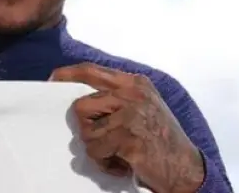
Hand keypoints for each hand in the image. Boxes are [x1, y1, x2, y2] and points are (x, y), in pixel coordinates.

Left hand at [50, 63, 204, 192]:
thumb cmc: (159, 138)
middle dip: (86, 127)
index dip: (67, 75)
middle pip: (80, 106)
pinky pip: (96, 150)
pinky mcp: (128, 139)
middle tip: (103, 139)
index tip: (52, 80)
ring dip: (97, 148)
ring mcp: (131, 116)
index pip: (90, 71)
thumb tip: (73, 95)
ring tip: (117, 152)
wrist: (186, 168)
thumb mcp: (141, 105)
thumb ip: (113, 96)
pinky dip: (105, 162)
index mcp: (134, 83)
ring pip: (86, 132)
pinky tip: (122, 163)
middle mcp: (132, 95)